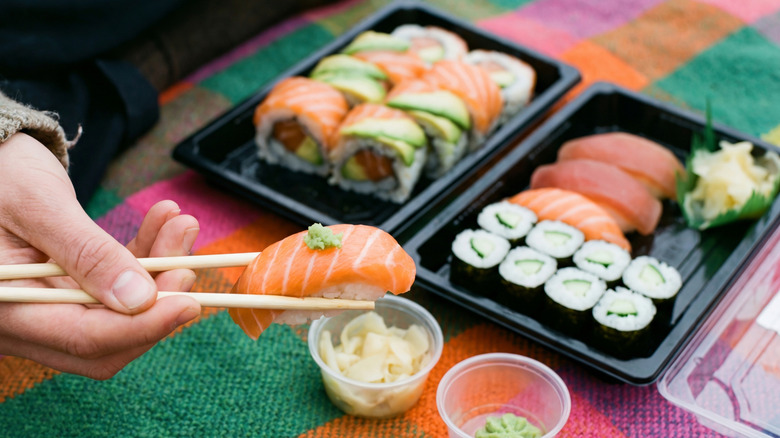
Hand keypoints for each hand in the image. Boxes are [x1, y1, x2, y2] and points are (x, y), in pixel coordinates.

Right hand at [0, 133, 200, 378]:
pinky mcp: (66, 291)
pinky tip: (163, 222)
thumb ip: (88, 253)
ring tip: (181, 223)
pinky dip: (144, 258)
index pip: (84, 338)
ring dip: (158, 271)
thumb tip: (140, 300)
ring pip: (119, 313)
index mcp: (4, 306)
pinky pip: (115, 288)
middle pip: (107, 338)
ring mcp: (46, 308)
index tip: (190, 303)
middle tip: (187, 262)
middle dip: (157, 302)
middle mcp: (23, 319)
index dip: (143, 326)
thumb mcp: (41, 206)